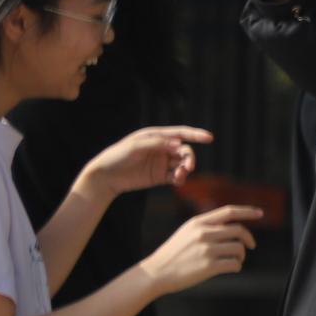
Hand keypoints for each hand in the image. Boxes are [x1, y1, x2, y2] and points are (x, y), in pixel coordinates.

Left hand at [78, 125, 211, 198]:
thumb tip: (179, 144)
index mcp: (155, 136)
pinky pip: (176, 176)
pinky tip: (177, 181)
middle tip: (188, 168)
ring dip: (185, 169)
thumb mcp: (135, 146)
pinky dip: (180, 178)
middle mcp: (161, 148)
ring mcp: (161, 162)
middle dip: (189, 158)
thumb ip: (157, 144)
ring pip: (182, 164)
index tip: (210, 138)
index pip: (180, 133)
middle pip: (184, 151)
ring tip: (179, 177)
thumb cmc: (117, 156)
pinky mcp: (160, 176)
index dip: (196, 134)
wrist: (105, 176)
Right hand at [136, 204, 258, 294]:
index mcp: (198, 222)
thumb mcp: (187, 232)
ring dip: (242, 255)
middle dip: (249, 238)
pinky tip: (232, 268)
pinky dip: (237, 266)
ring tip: (236, 260)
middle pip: (238, 230)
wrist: (157, 272)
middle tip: (251, 246)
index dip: (247, 211)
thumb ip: (207, 226)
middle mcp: (203, 233)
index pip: (228, 211)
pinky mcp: (208, 266)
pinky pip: (234, 264)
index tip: (260, 213)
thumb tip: (233, 227)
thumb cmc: (174, 254)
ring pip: (239, 248)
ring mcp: (206, 250)